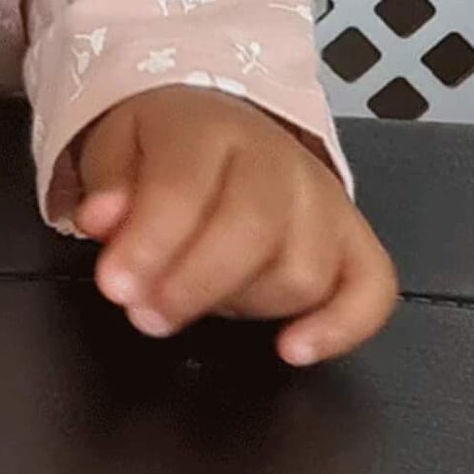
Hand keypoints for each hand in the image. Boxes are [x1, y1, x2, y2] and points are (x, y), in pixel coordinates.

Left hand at [73, 86, 396, 366]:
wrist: (217, 126)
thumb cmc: (164, 147)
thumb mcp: (115, 149)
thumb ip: (107, 186)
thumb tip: (100, 221)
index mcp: (209, 128)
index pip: (185, 187)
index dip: (149, 245)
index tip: (116, 286)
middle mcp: (278, 160)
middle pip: (253, 231)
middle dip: (192, 285)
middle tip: (145, 314)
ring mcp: (325, 200)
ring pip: (303, 271)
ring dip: (243, 304)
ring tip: (192, 301)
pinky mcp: (357, 240)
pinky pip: (373, 290)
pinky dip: (340, 327)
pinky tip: (293, 348)